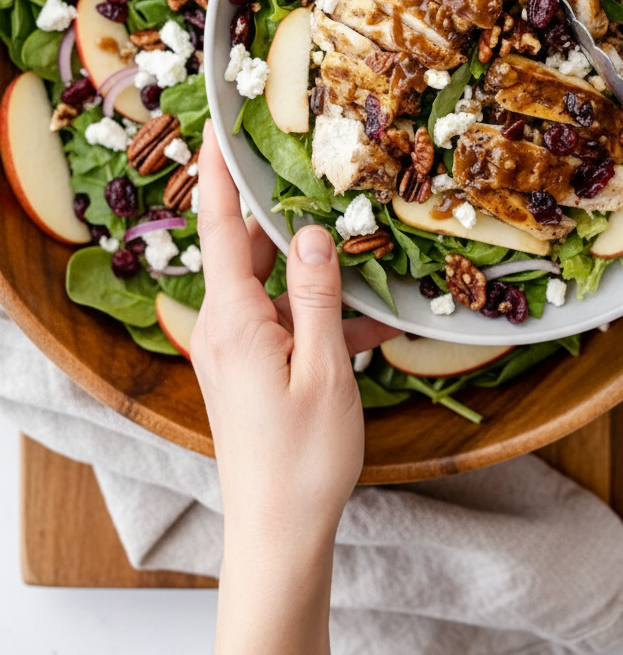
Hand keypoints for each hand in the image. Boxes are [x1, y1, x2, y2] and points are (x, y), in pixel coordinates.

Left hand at [191, 121, 396, 544]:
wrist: (279, 531)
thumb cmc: (302, 457)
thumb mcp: (324, 369)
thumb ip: (315, 295)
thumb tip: (308, 232)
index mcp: (233, 320)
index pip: (223, 225)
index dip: (221, 171)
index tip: (219, 123)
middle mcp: (226, 327)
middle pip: (250, 248)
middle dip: (279, 209)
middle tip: (309, 163)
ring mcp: (239, 350)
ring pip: (275, 286)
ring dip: (313, 268)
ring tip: (357, 241)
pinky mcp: (255, 370)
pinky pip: (288, 323)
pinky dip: (322, 315)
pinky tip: (371, 318)